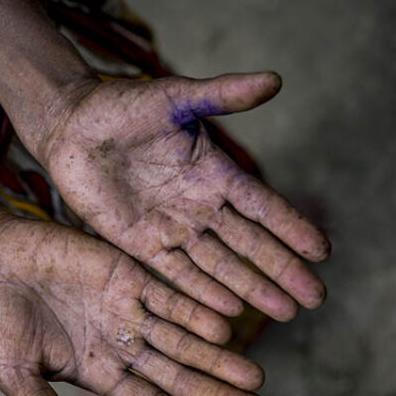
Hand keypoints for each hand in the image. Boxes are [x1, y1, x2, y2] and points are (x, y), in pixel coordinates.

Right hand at [0, 218, 266, 395]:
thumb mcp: (15, 373)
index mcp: (100, 371)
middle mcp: (123, 343)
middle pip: (180, 373)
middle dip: (216, 392)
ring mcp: (130, 308)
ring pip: (184, 336)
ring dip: (218, 355)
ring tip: (255, 376)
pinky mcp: (131, 273)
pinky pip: (171, 293)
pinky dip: (196, 308)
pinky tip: (226, 323)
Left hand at [39, 73, 330, 320]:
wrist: (71, 126)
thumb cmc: (122, 105)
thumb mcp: (175, 98)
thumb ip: (223, 95)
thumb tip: (276, 80)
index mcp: (214, 173)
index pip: (263, 206)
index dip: (293, 228)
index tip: (324, 252)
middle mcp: (200, 206)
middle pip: (250, 245)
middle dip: (283, 271)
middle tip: (316, 299)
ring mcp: (172, 228)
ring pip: (220, 266)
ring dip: (251, 289)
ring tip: (284, 314)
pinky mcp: (141, 244)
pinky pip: (176, 274)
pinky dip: (202, 294)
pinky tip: (228, 314)